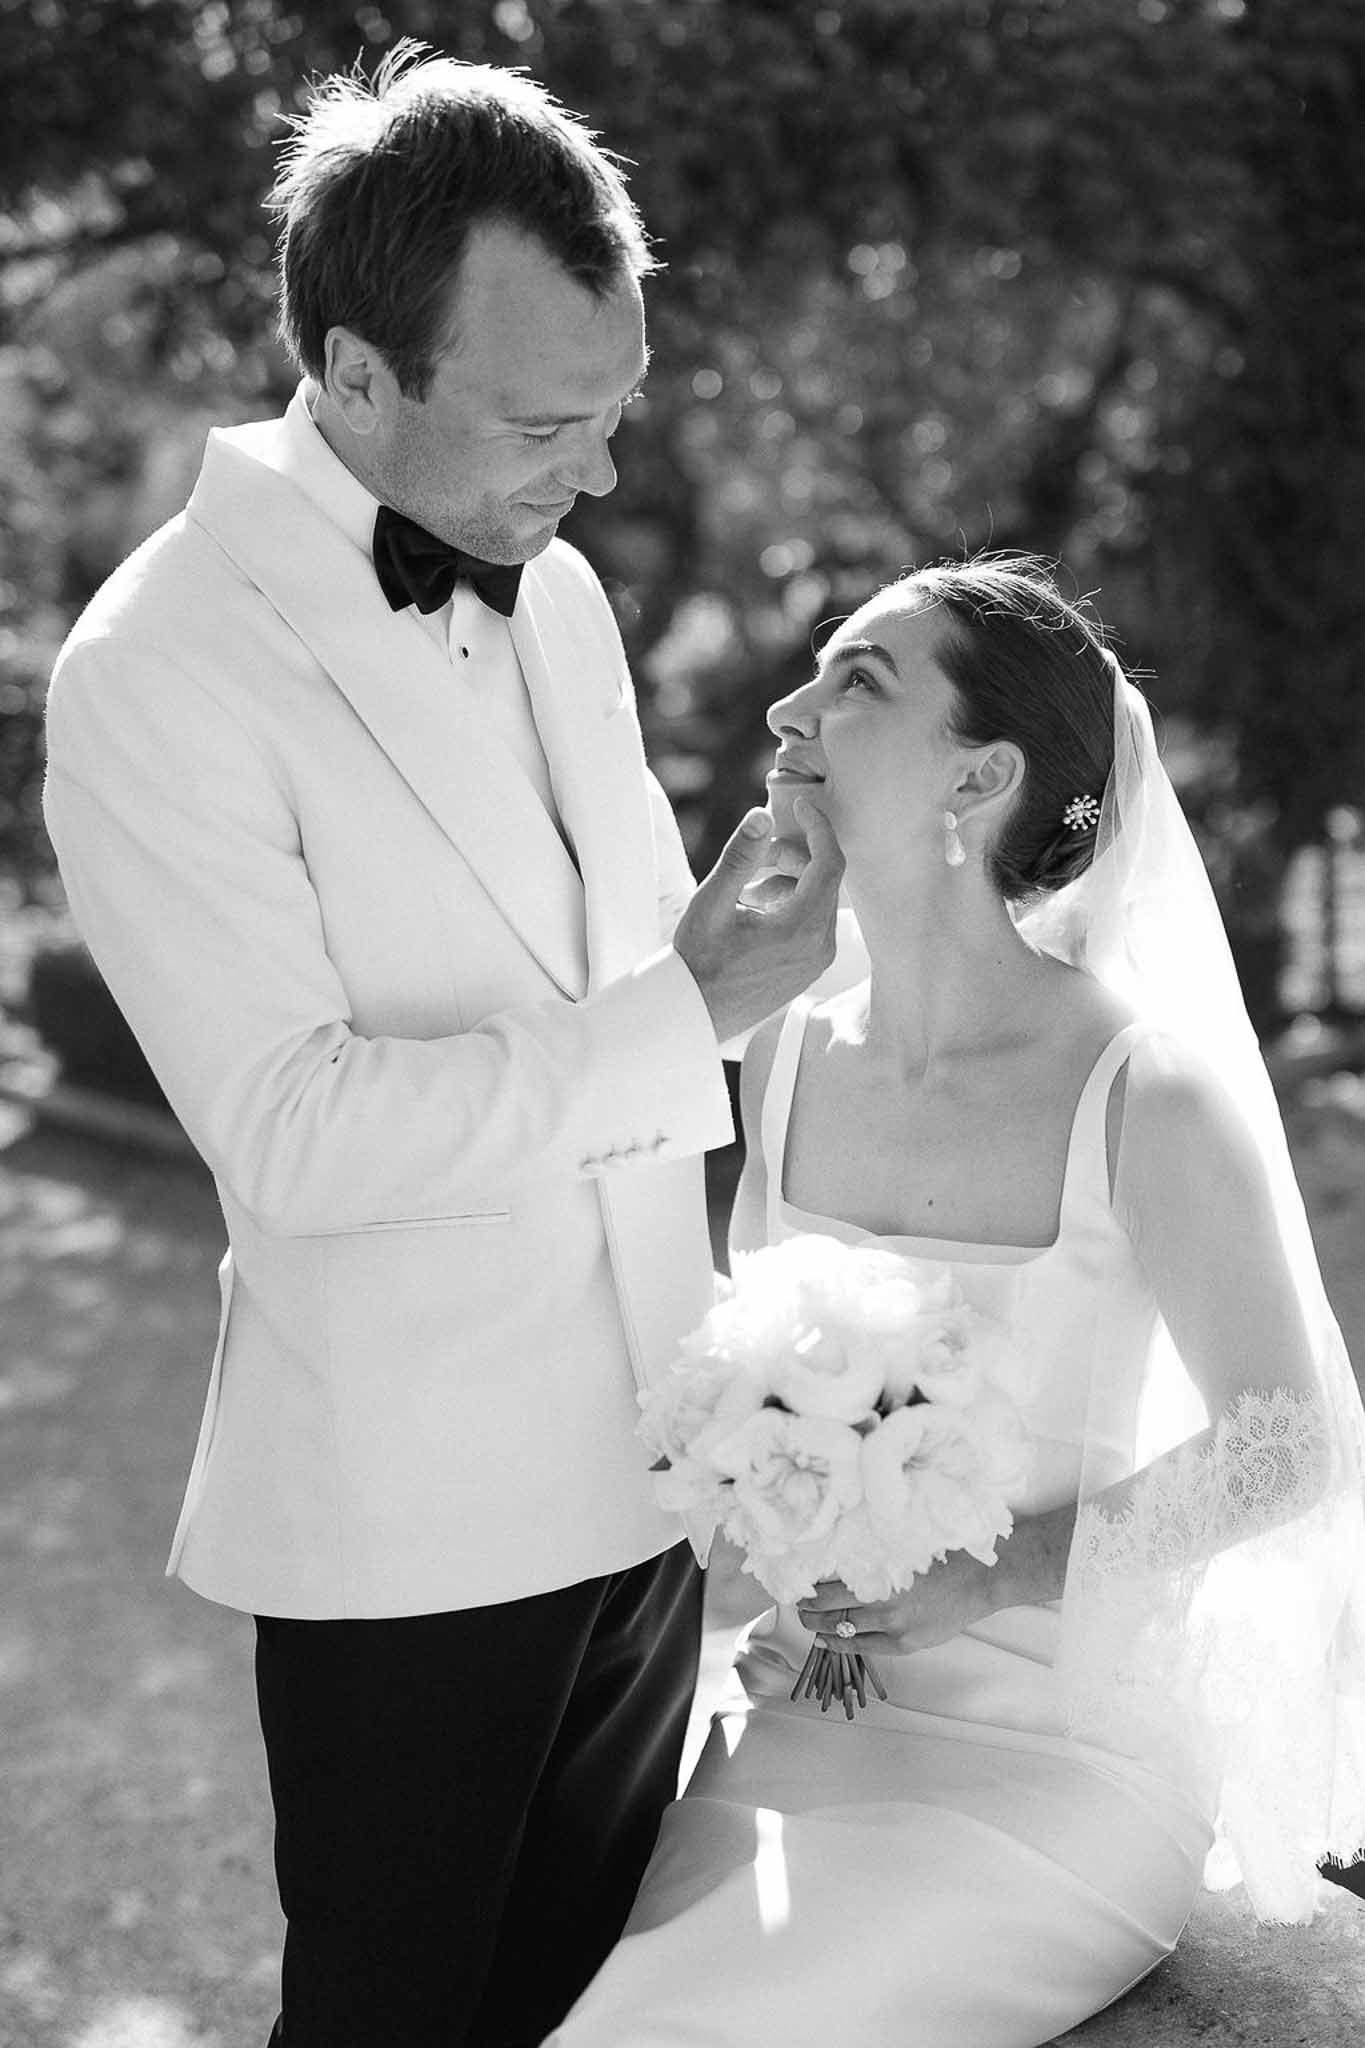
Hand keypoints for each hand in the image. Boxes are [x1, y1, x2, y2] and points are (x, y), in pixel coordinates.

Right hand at [674, 796, 843, 1043]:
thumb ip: (740, 857)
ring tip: (745, 892)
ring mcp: (817, 961)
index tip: (800, 806)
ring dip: (786, 882)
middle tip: (755, 856)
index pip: (830, 862)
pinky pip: (811, 922)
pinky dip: (788, 905)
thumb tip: (761, 816)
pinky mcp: (809, 968)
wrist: (694, 1013)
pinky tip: (753, 913)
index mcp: (803, 929)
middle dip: (792, 857)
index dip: (818, 827)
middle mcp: (820, 946)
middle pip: (823, 879)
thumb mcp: (712, 903)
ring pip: (817, 900)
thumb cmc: (699, 961)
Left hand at [798, 1555, 998, 1657]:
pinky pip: (863, 1647)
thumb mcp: (899, 1548)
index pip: (829, 1587)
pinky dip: (840, 1643)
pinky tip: (826, 1639)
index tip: (799, 1585)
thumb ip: (869, 1557)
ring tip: (807, 1620)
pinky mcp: (905, 1643)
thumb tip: (832, 1561)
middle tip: (798, 1604)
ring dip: (819, 1626)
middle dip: (808, 1609)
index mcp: (879, 1574)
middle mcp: (882, 1602)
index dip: (809, 1589)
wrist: (977, 1580)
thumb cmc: (940, 1557)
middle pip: (830, 1610)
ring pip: (842, 1629)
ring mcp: (894, 1626)